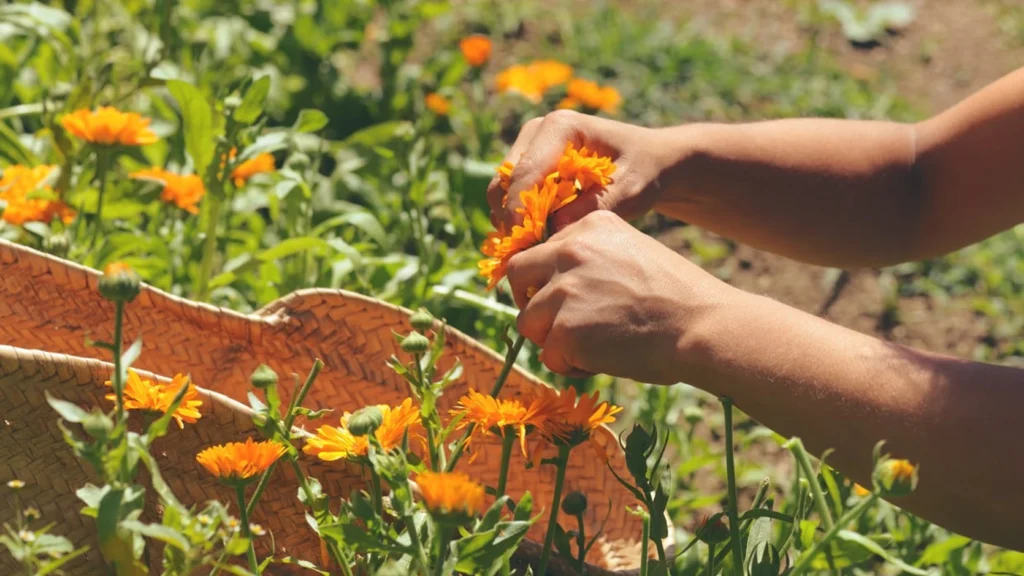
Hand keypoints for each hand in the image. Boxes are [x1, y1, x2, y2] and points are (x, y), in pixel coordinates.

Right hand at [486, 110, 667, 230]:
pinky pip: (508, 195)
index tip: (527, 245)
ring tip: (535, 247)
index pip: (526, 173)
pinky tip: (538, 238)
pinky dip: (517, 217)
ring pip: (501, 189)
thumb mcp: (630, 191)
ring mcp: (529, 145)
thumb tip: (554, 228)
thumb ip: (594, 207)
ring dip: (512, 219)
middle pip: (505, 179)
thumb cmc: (643, 172)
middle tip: (529, 252)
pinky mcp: (527, 163)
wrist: (648, 161)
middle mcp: (538, 130)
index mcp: (561, 127)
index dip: (520, 212)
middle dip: (512, 217)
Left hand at [506, 210, 733, 383]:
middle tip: (558, 325)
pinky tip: (602, 360)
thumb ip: (590, 259)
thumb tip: (549, 284)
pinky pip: (549, 356)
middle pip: (517, 276)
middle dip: (531, 303)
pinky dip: (571, 366)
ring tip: (592, 346)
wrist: (704, 327)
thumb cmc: (676, 299)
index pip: (537, 250)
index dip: (544, 279)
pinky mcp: (566, 330)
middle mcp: (570, 250)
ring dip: (553, 339)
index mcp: (588, 226)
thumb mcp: (631, 253)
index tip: (562, 299)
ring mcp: (565, 290)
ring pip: (528, 321)